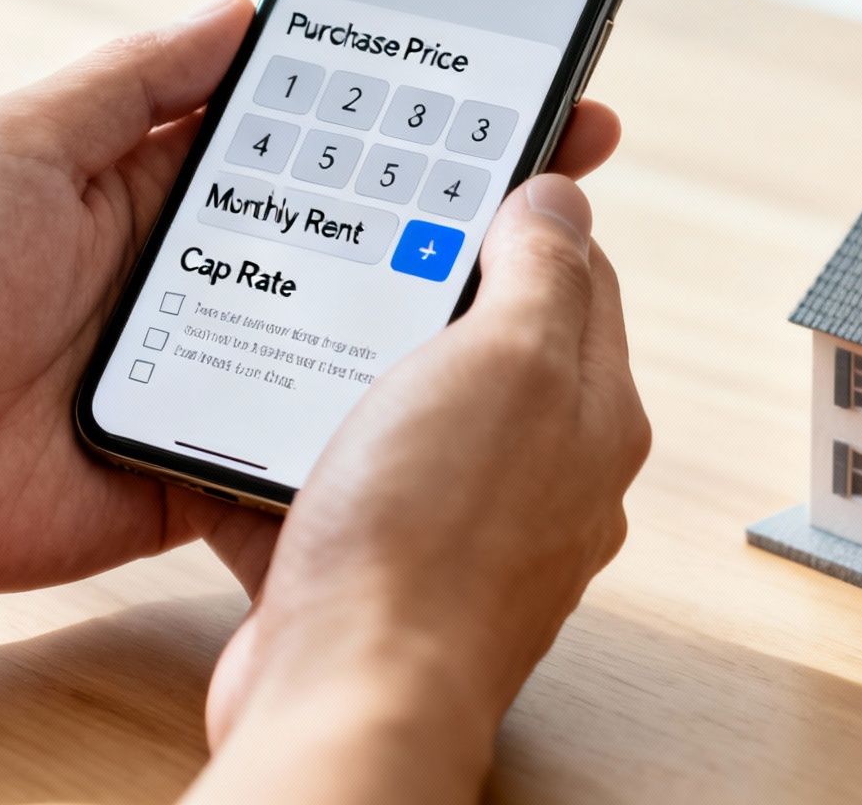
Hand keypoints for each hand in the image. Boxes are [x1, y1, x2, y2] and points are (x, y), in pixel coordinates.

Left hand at [0, 0, 625, 598]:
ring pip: (348, 332)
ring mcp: (218, 364)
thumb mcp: (22, 143)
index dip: (403, 111)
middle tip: (560, 168)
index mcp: (166, 186)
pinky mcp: (214, 457)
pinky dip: (367, 427)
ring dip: (427, 312)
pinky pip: (308, 438)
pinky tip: (448, 410)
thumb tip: (242, 8)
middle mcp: (208, 269)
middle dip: (454, 201)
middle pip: (354, 229)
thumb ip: (133, 79)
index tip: (495, 82)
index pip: (312, 134)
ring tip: (530, 281)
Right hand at [190, 174, 650, 801]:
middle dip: (430, 283)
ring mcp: (464, 522)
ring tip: (312, 318)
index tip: (461, 168)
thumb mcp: (506, 360)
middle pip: (491, 339)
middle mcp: (542, 471)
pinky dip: (316, 438)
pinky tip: (272, 417)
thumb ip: (542, 270)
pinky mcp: (386, 564)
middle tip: (369, 236)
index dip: (518, 211)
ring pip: (415, 405)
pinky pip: (353, 473)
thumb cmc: (431, 536)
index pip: (572, 275)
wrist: (348, 693)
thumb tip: (562, 194)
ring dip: (364, 360)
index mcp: (589, 410)